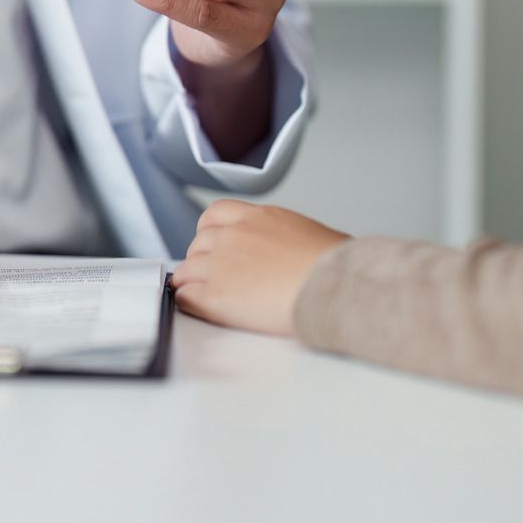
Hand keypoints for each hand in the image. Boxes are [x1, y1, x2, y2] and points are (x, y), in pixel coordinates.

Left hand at [171, 200, 349, 335]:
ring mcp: (220, 264)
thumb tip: (305, 252)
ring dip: (191, 281)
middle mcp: (234, 236)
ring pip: (186, 270)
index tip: (214, 242)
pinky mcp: (214, 296)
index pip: (216, 214)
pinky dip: (187, 302)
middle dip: (201, 259)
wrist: (332, 288)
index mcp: (259, 217)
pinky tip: (197, 308)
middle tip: (211, 275)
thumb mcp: (316, 235)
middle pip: (198, 242)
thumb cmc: (337, 267)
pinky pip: (185, 297)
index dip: (210, 231)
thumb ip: (293, 238)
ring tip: (199, 294)